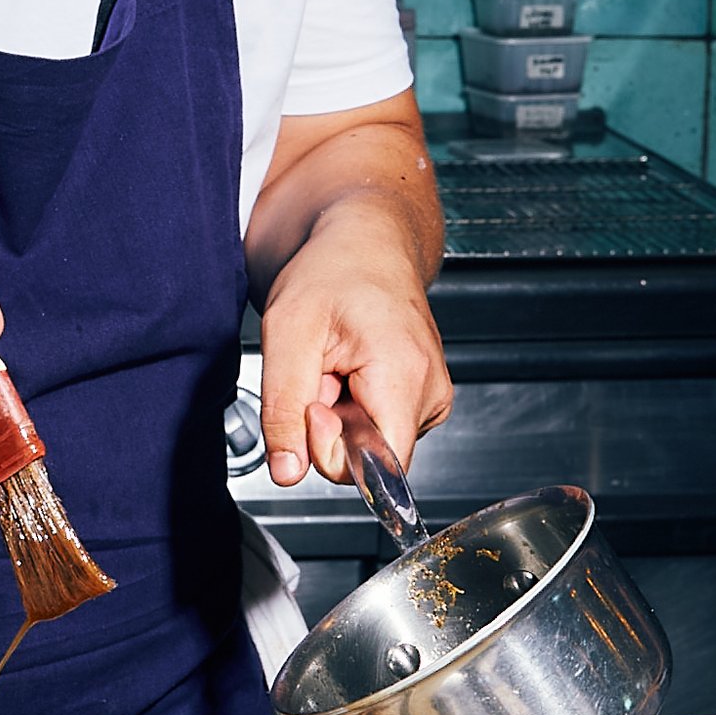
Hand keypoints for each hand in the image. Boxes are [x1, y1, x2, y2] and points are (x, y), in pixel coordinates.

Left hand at [256, 195, 453, 489]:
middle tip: (317, 372)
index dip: (332, 450)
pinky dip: (352, 407)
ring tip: (335, 363)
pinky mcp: (422, 398)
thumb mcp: (286, 335)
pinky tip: (348, 369)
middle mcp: (431, 392)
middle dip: (328, 427)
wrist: (364, 242)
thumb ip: (283, 411)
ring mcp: (432, 396)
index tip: (312, 403)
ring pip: (371, 445)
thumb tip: (286, 472)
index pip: (379, 468)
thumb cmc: (332, 272)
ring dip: (338, 415)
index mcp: (406, 376)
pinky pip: (378, 429)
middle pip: (371, 458)